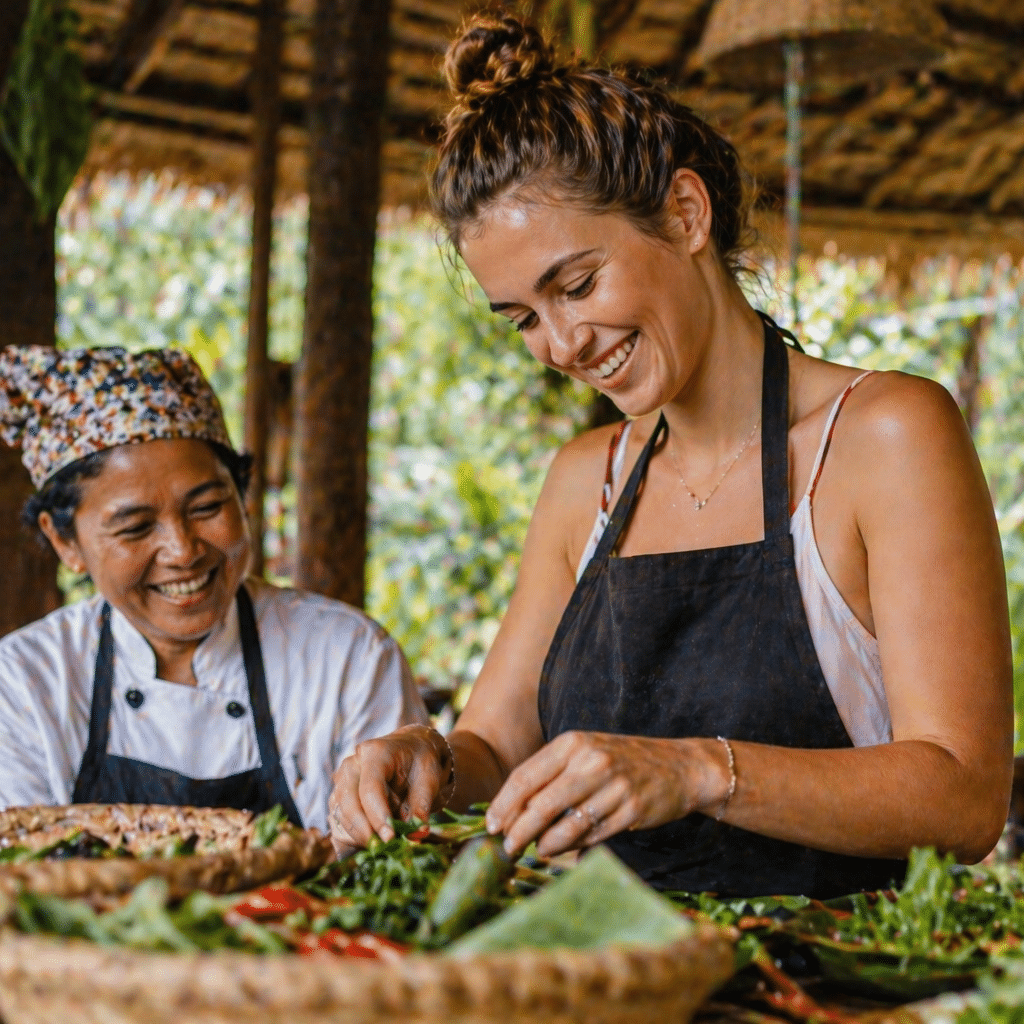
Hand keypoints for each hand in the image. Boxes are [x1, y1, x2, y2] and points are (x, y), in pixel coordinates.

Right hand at [328, 724, 454, 854]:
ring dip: (358, 833)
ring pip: (340, 812)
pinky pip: (338, 819)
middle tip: (382, 848)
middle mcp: (353, 764)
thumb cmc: (420, 760)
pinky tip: (372, 840)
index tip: (390, 838)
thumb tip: (418, 833)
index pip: (370, 787)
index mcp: (376, 753)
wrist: (411, 749)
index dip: (378, 815)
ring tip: (382, 845)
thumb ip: (422, 804)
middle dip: (362, 829)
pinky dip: (352, 834)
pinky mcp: (340, 795)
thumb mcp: (429, 777)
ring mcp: (343, 779)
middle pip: (348, 800)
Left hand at [484, 731, 728, 857]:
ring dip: (545, 843)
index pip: (525, 776)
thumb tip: (512, 811)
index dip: (504, 805)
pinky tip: (565, 848)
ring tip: (536, 849)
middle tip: (507, 848)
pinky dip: (573, 846)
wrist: (678, 766)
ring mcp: (612, 786)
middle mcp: (590, 761)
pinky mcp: (630, 810)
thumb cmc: (621, 761)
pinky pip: (591, 836)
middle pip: (540, 804)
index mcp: (572, 743)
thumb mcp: (585, 755)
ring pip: (565, 825)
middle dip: (518, 831)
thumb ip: (552, 776)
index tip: (491, 825)